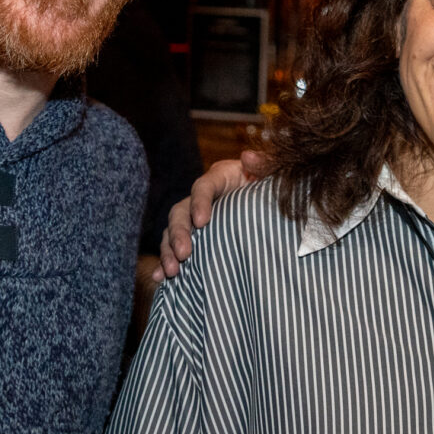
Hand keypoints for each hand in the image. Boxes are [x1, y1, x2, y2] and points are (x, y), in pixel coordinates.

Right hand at [156, 150, 270, 276]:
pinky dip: (165, 262)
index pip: (203, 186)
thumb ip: (265, 164)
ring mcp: (195, 218)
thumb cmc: (274, 186)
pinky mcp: (195, 237)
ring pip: (173, 231)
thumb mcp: (273, 172)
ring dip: (168, 250)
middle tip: (184, 254)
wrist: (273, 204)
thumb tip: (248, 156)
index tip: (201, 222)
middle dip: (179, 233)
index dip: (199, 202)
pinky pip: (175, 249)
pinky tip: (160, 277)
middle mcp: (202, 197)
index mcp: (220, 177)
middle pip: (181, 211)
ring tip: (171, 271)